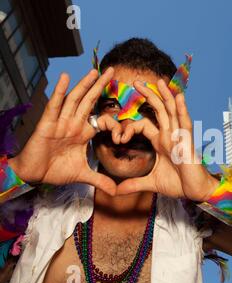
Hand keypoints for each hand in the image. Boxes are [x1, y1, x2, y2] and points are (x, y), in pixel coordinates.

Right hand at [8, 68, 118, 195]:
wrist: (34, 174)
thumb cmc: (55, 170)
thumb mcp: (83, 175)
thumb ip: (100, 180)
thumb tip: (116, 191)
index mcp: (83, 133)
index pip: (103, 121)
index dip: (115, 125)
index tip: (125, 135)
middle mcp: (74, 124)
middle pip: (89, 101)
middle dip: (100, 86)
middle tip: (111, 71)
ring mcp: (61, 122)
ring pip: (75, 100)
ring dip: (84, 85)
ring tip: (94, 71)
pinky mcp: (47, 124)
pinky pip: (55, 106)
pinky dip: (60, 92)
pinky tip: (65, 78)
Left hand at [116, 79, 218, 200]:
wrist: (195, 191)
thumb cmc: (178, 184)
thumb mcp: (151, 183)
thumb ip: (133, 184)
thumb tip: (116, 191)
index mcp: (160, 142)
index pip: (143, 125)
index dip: (129, 127)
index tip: (118, 138)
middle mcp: (169, 135)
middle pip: (158, 110)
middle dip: (148, 95)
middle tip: (135, 82)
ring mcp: (179, 136)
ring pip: (171, 111)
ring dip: (165, 95)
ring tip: (158, 81)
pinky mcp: (188, 141)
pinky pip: (185, 122)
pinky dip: (182, 109)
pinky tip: (178, 96)